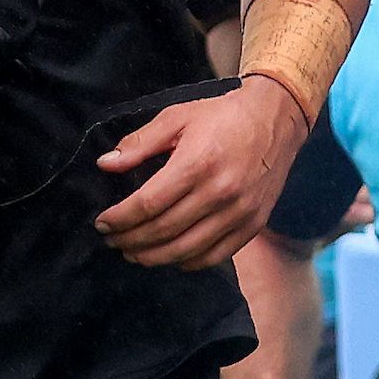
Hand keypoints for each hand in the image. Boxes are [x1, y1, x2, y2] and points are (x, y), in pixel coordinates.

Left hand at [97, 78, 307, 270]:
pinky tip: (170, 257)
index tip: (102, 223)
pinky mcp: (253, 224)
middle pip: (164, 230)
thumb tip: (106, 164)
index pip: (148, 204)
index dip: (120, 218)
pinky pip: (216, 256)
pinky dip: (188, 262)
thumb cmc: (222, 116)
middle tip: (113, 240)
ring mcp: (239, 212)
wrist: (275, 120)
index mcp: (198, 163)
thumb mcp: (177, 117)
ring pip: (187, 249)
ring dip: (154, 257)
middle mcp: (220, 192)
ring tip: (133, 253)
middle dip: (131, 240)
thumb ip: (140, 143)